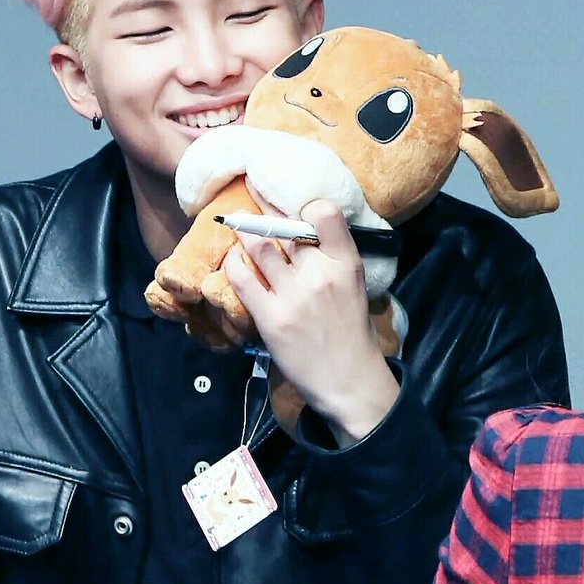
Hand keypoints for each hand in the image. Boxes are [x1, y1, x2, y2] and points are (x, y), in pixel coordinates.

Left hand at [223, 199, 399, 444]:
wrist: (348, 379)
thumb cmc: (349, 330)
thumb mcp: (352, 284)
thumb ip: (331, 255)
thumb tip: (301, 223)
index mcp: (346, 263)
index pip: (325, 212)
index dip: (304, 204)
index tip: (289, 204)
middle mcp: (320, 274)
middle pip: (283, 226)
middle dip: (263, 214)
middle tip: (250, 207)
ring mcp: (294, 295)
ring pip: (258, 246)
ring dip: (244, 234)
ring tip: (238, 230)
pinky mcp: (271, 317)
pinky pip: (241, 278)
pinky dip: (232, 264)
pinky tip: (231, 261)